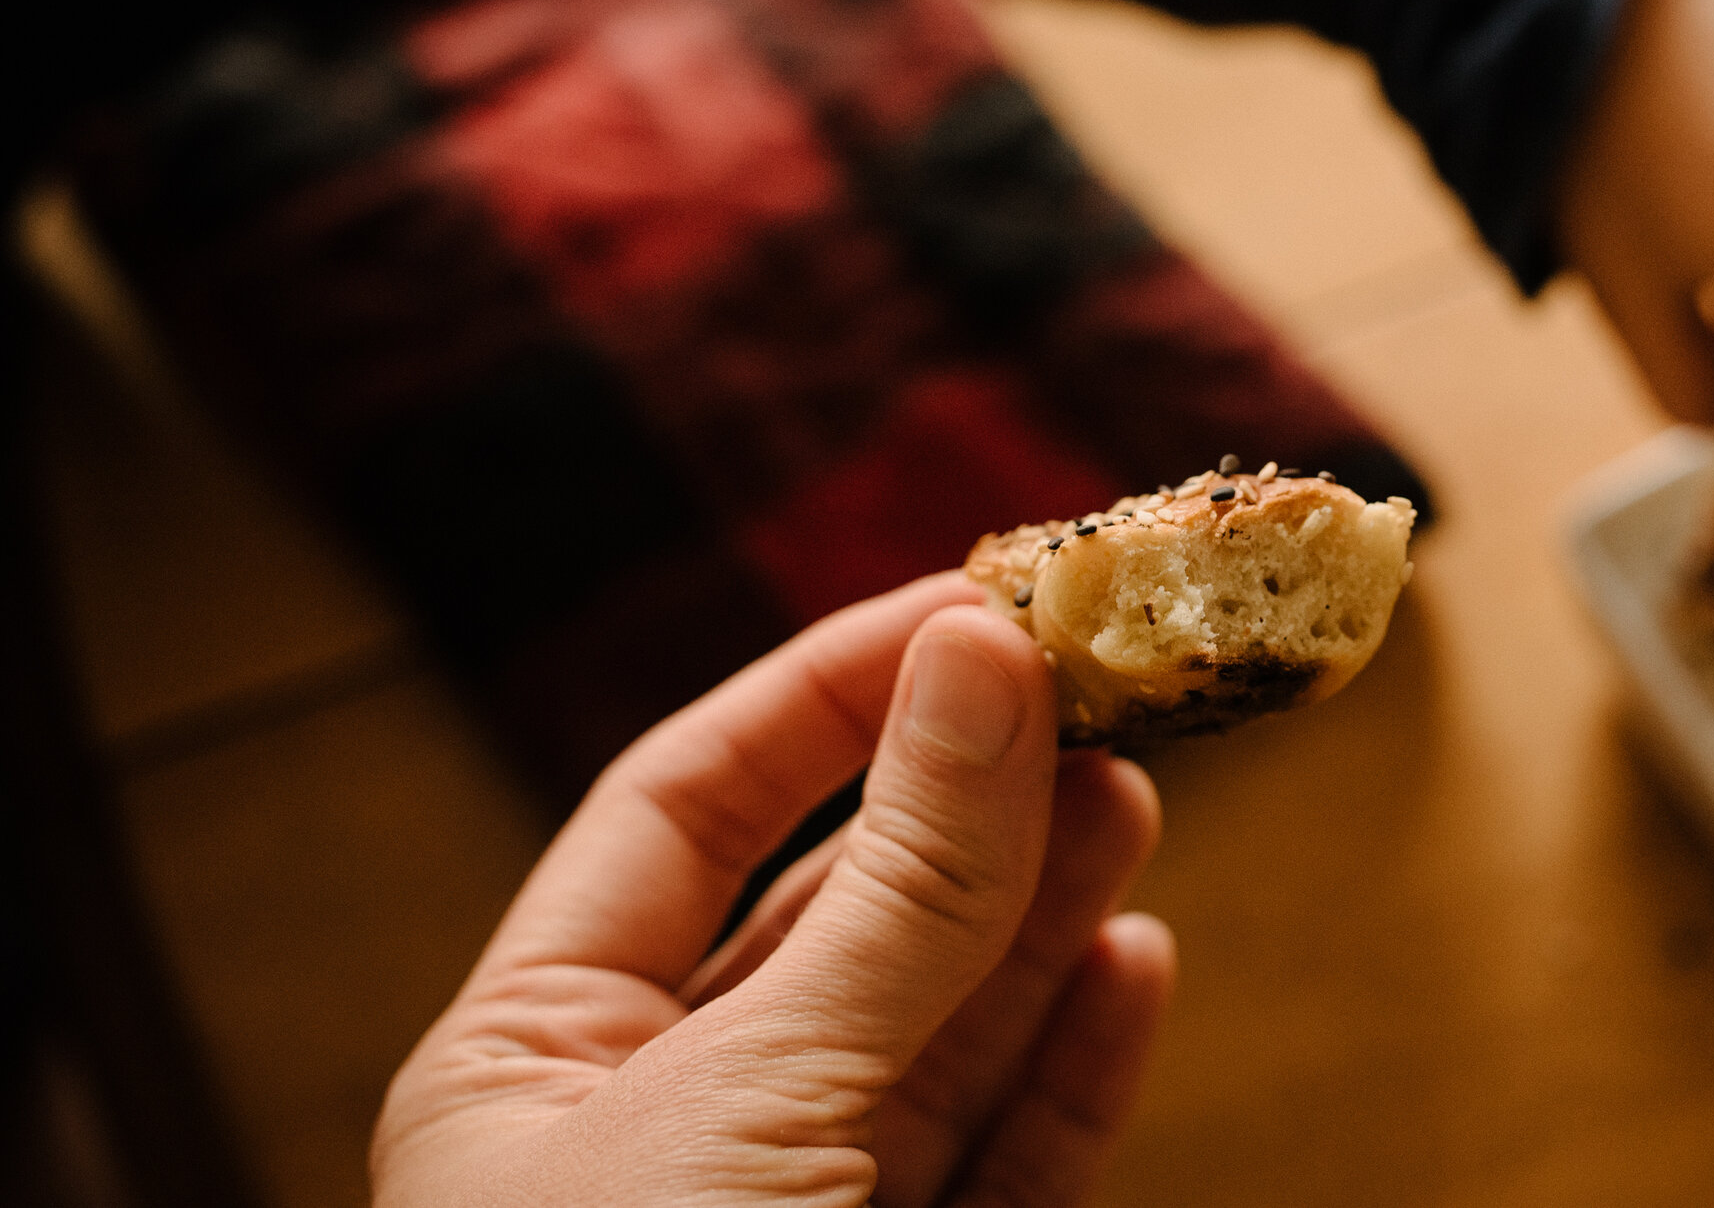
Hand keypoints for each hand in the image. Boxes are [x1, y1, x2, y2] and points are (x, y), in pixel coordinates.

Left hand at [373, 573, 1173, 1207]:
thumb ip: (893, 885)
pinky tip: (1135, 957)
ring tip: (1139, 788)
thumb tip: (981, 651)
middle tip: (1095, 687)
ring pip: (938, 1031)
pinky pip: (1002, 1162)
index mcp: (533, 1058)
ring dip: (1041, 907)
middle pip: (836, 910)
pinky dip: (1074, 1062)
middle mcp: (657, 1132)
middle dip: (966, 796)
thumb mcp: (751, 1097)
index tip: (973, 603)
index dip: (831, 691)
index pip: (687, 806)